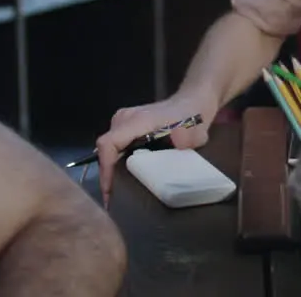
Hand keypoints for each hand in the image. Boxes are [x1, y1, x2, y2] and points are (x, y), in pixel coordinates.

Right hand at [94, 90, 216, 206]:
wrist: (194, 101)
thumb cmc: (193, 116)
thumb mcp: (194, 133)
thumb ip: (185, 143)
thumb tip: (176, 151)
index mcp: (137, 121)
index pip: (108, 144)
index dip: (105, 169)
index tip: (110, 190)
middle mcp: (125, 119)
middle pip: (106, 149)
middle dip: (108, 174)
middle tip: (114, 198)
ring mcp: (124, 120)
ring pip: (110, 149)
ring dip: (113, 169)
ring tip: (119, 191)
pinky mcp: (127, 125)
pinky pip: (117, 145)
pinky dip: (119, 161)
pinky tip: (127, 176)